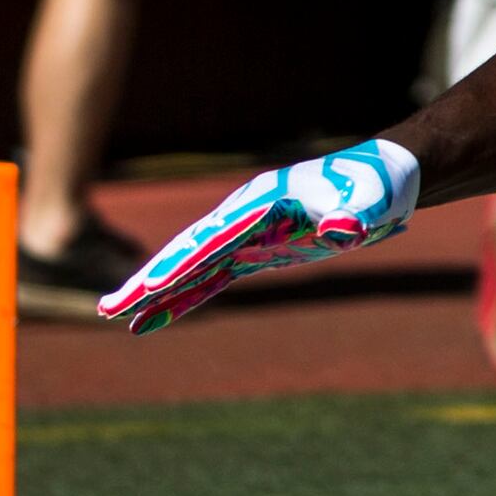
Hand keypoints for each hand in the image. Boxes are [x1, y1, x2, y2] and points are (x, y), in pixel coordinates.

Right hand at [100, 140, 419, 333]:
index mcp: (262, 202)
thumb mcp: (370, 202)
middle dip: (149, 280)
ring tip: (116, 316)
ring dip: (156, 292)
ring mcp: (248, 233)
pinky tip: (158, 317)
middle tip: (111, 307)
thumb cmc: (376, 186)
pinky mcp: (257, 251)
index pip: (214, 238)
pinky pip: (212, 278)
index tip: (151, 285)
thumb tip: (342, 230)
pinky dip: (186, 296)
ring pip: (193, 266)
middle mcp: (245, 216)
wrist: (384, 178)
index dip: (183, 263)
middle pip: (188, 251)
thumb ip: (353, 216)